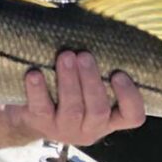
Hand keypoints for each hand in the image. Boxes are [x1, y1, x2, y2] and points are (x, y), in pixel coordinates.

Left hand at [11, 51, 144, 145]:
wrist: (29, 116)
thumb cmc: (68, 92)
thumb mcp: (88, 88)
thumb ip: (98, 71)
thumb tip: (100, 32)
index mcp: (111, 119)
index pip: (133, 116)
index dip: (130, 97)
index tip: (119, 74)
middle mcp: (92, 128)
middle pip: (98, 109)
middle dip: (91, 80)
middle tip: (84, 55)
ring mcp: (66, 129)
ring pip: (72, 108)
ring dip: (69, 80)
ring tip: (65, 56)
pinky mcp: (41, 124)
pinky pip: (41, 108)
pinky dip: (38, 90)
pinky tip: (34, 74)